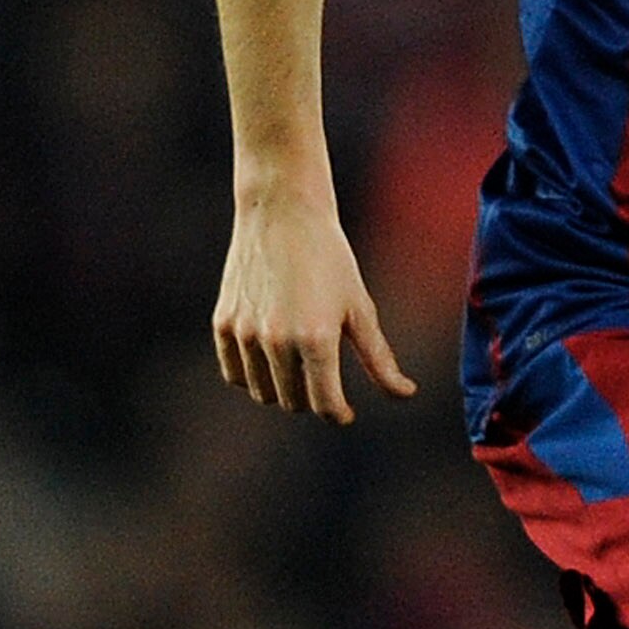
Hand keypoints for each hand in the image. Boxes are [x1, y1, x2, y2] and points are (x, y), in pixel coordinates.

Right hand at [212, 191, 415, 423]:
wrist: (282, 214)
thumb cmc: (330, 259)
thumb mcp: (360, 308)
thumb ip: (380, 358)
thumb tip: (405, 394)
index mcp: (316, 339)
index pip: (324, 404)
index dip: (338, 414)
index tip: (345, 412)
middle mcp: (276, 341)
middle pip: (293, 403)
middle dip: (312, 400)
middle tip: (324, 382)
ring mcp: (245, 333)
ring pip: (262, 393)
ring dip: (282, 391)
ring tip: (299, 370)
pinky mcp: (223, 324)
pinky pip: (234, 374)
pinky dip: (252, 377)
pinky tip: (271, 361)